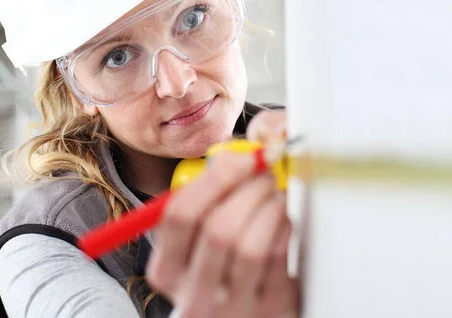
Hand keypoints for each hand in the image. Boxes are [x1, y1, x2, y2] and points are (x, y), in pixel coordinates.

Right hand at [146, 109, 298, 317]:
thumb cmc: (222, 266)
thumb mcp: (199, 240)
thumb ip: (207, 195)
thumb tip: (243, 150)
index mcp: (166, 271)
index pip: (179, 215)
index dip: (214, 178)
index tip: (242, 157)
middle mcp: (193, 296)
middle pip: (218, 228)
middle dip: (249, 188)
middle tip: (266, 171)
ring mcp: (233, 309)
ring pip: (252, 244)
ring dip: (270, 206)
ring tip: (275, 193)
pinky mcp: (269, 312)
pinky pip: (279, 259)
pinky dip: (285, 227)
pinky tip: (284, 218)